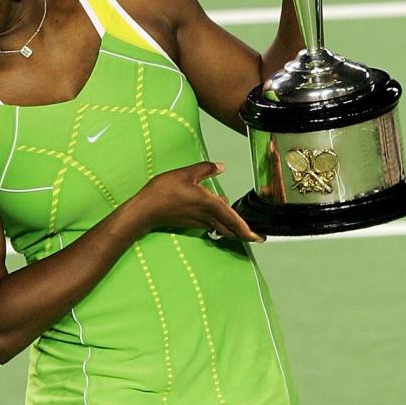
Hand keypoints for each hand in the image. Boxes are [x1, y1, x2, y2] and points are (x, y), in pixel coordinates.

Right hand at [133, 161, 265, 242]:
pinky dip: (220, 225)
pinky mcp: (191, 223)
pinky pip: (212, 225)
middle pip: (230, 228)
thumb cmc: (163, 192)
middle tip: (256, 237)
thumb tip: (221, 167)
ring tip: (243, 229)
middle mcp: (207, 216)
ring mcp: (199, 222)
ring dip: (233, 229)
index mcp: (210, 204)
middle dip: (244, 233)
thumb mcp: (186, 174)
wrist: (146, 209)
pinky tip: (220, 220)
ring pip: (222, 228)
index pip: (234, 219)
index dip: (248, 229)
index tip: (259, 237)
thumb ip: (206, 169)